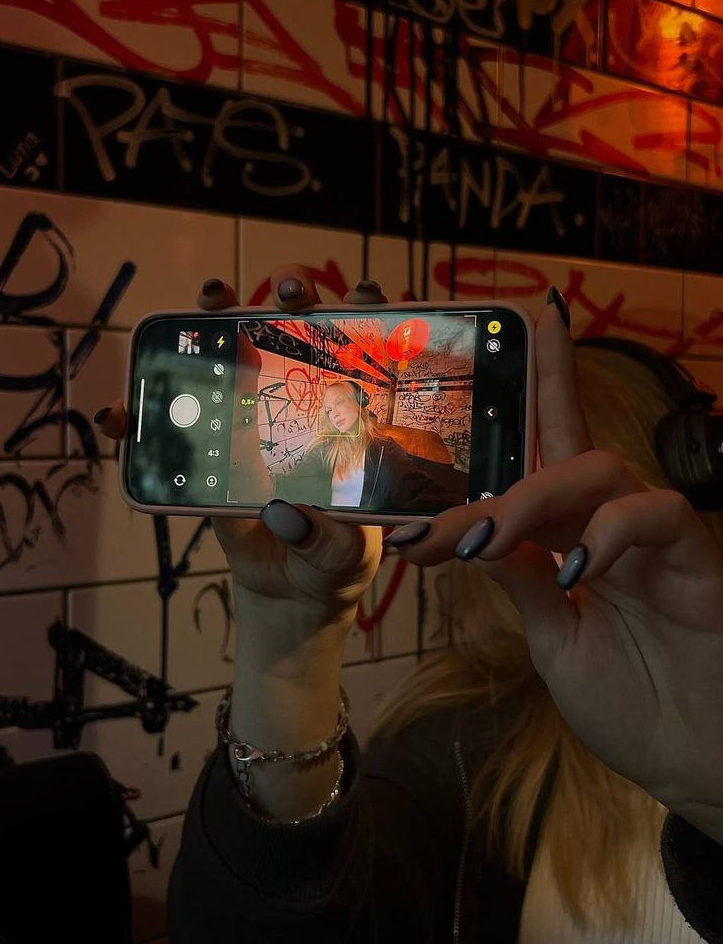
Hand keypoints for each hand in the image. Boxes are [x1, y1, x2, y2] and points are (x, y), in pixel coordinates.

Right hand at [98, 268, 387, 634]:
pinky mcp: (209, 453)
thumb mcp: (347, 552)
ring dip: (208, 325)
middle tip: (288, 293)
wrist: (294, 592)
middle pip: (292, 333)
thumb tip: (286, 516)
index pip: (361, 350)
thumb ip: (329, 538)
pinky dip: (137, 418)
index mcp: (348, 418)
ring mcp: (250, 422)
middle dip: (289, 296)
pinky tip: (119, 417)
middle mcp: (300, 405)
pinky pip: (169, 428)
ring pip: (227, 358)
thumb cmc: (337, 559)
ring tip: (204, 307)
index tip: (367, 296)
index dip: (364, 312)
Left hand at [387, 293, 722, 844]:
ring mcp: (654, 537)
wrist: (696, 762)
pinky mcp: (696, 557)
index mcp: (571, 539)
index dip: (519, 406)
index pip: (539, 461)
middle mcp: (609, 524)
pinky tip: (576, 570)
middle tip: (434, 533)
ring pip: (600, 469)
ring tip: (490, 545)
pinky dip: (608, 533)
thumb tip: (472, 535)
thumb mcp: (554, 643)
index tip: (485, 368)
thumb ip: (522, 586)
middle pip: (563, 449)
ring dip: (533, 500)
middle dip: (497, 478)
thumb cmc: (632, 703)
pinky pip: (657, 513)